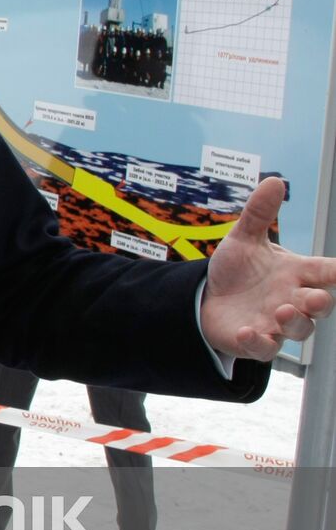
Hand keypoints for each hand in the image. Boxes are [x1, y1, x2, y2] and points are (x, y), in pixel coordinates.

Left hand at [200, 177, 335, 359]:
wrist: (207, 297)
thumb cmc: (237, 270)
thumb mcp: (244, 239)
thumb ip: (260, 214)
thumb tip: (274, 181)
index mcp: (296, 273)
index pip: (328, 271)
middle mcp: (292, 299)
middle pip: (320, 305)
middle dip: (321, 303)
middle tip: (314, 298)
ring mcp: (276, 323)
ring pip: (299, 329)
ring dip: (293, 322)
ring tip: (280, 311)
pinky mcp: (256, 341)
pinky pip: (264, 348)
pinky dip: (258, 342)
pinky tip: (247, 332)